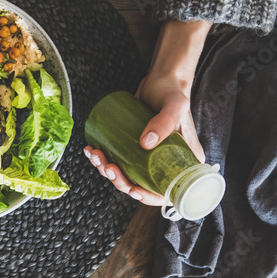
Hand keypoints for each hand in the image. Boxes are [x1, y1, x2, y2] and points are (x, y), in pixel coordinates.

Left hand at [87, 19, 210, 205]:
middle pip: (142, 186)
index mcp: (183, 164)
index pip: (166, 192)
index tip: (132, 190)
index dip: (148, 197)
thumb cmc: (173, 93)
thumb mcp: (175, 106)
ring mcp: (149, 159)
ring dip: (107, 171)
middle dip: (120, 182)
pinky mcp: (136, 150)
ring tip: (96, 155)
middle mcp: (166, 165)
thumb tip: (146, 143)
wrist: (161, 80)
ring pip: (127, 176)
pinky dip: (103, 160)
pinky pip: (120, 162)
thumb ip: (165, 122)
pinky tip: (93, 151)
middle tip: (108, 167)